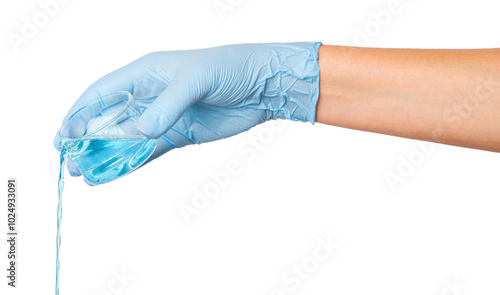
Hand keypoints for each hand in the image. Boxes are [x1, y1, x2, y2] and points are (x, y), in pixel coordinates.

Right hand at [54, 42, 320, 175]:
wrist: (264, 86)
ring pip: (125, 139)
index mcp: (146, 73)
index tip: (66, 134)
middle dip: (87, 139)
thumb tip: (140, 132)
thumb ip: (168, 105)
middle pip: (109, 118)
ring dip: (105, 155)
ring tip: (86, 174)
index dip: (81, 112)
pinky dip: (130, 163)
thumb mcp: (197, 78)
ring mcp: (163, 118)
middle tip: (71, 161)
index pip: (103, 93)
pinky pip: (147, 152)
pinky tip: (113, 175)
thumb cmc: (230, 68)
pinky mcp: (178, 135)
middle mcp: (150, 96)